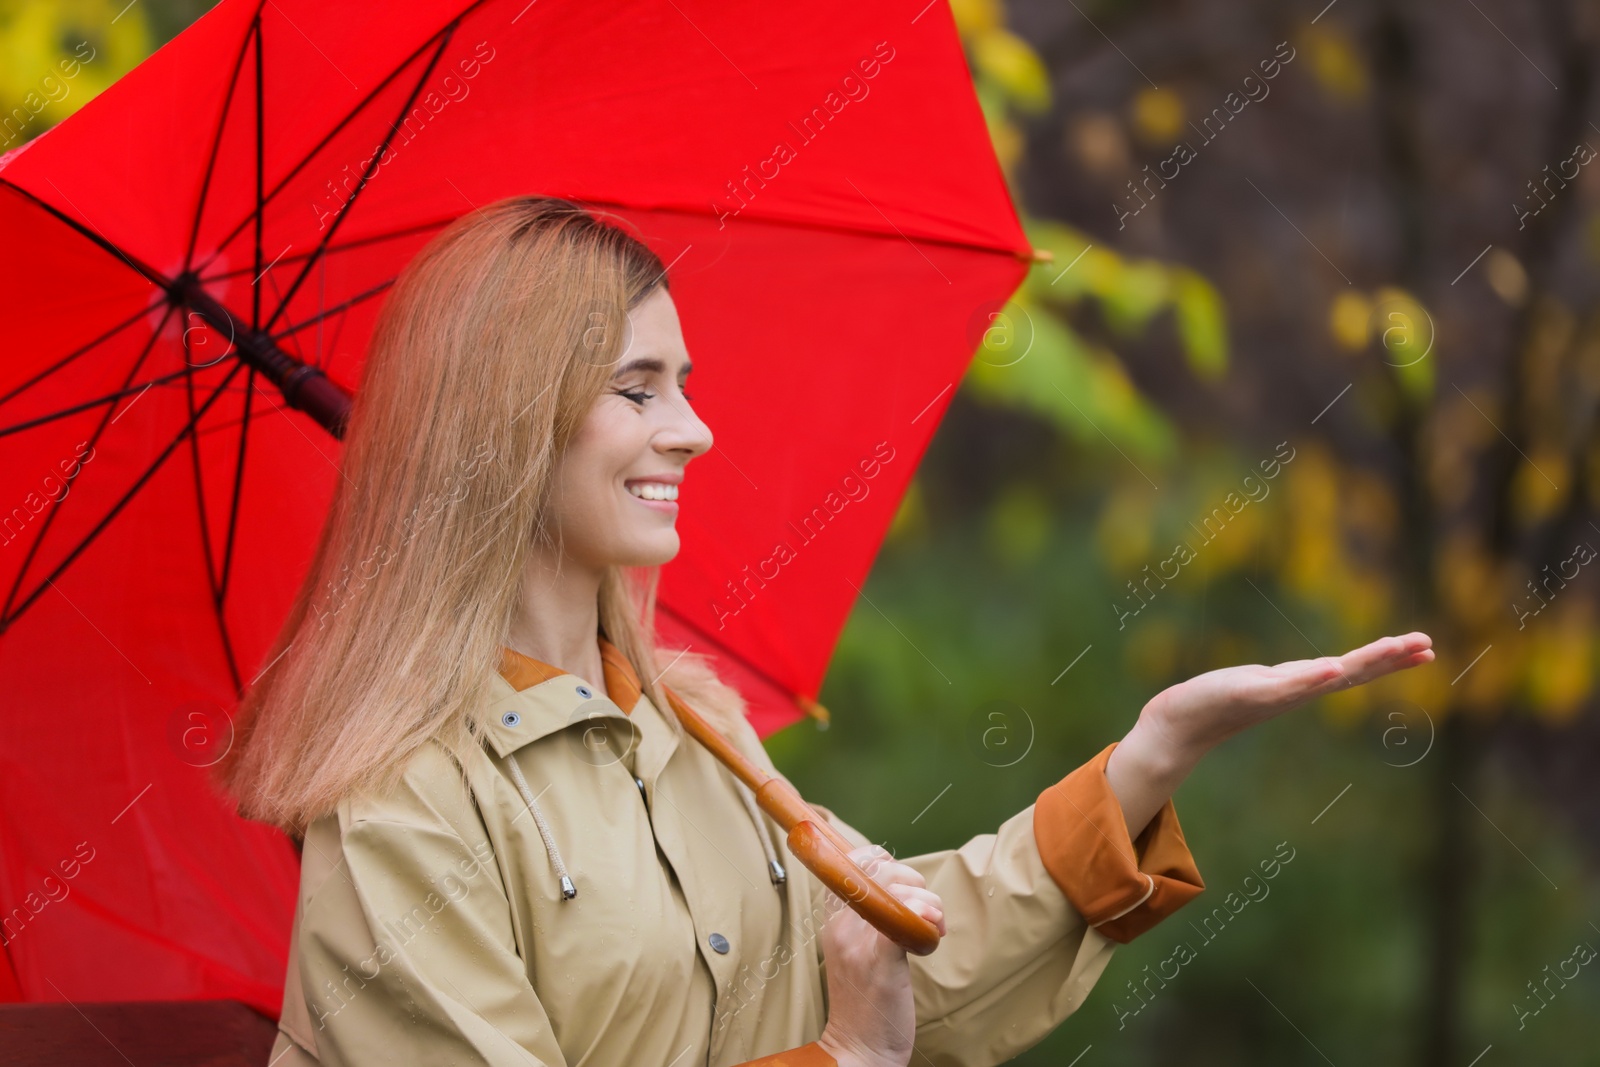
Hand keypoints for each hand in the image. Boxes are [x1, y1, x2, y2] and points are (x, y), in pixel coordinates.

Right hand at [815, 846, 945, 1066]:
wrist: (858, 1050)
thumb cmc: (866, 1001)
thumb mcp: (856, 952)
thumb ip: (868, 919)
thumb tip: (900, 888)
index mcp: (833, 921)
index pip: (851, 863)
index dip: (880, 859)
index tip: (902, 883)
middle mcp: (841, 926)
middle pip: (881, 870)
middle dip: (915, 882)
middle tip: (927, 911)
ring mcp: (858, 943)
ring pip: (898, 890)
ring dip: (929, 904)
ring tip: (933, 929)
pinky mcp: (879, 961)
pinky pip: (905, 917)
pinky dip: (926, 919)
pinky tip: (932, 936)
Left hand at [1107, 632, 1433, 835]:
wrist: (1180, 724)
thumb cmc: (1219, 701)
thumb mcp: (1264, 684)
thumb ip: (1294, 680)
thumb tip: (1320, 674)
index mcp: (1301, 684)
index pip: (1354, 668)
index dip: (1390, 658)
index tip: (1426, 647)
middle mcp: (1295, 691)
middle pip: (1352, 672)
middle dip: (1390, 659)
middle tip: (1428, 645)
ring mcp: (1275, 694)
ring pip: (1327, 677)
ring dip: (1362, 663)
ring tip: (1395, 647)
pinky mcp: (1250, 695)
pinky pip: (1287, 686)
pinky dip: (1313, 679)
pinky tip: (1334, 669)